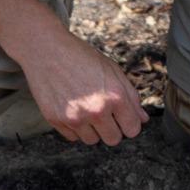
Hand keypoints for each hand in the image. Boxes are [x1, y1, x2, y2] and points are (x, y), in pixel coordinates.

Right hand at [21, 31, 148, 146]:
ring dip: (92, 129)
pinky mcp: (56, 120)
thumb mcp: (113, 70)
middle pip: (113, 139)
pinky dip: (75, 127)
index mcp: (115, 97)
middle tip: (105, 112)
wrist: (47, 49)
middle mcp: (96, 110)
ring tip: (86, 107)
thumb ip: (131, 97)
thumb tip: (142, 119)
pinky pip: (73, 137)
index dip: (129, 123)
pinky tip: (72, 107)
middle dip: (112, 128)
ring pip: (92, 140)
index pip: (132, 130)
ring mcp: (74, 117)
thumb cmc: (82, 57)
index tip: (123, 117)